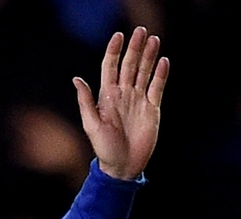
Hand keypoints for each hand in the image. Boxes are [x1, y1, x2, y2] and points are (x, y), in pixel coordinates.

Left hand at [73, 26, 168, 179]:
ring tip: (153, 39)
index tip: (118, 36)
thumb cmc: (104, 149)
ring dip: (148, 56)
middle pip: (129, 65)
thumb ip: (85, 102)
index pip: (110, 67)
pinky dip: (161, 74)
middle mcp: (123, 94)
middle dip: (134, 48)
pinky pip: (157, 87)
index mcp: (107, 96)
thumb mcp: (92, 125)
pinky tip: (163, 61)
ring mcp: (138, 100)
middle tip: (140, 31)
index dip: (114, 51)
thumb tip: (76, 79)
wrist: (123, 166)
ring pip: (144, 72)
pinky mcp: (153, 109)